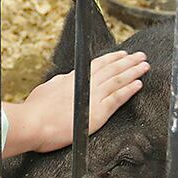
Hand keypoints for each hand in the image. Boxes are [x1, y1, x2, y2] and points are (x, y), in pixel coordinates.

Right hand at [2, 51, 150, 156]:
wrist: (32, 123)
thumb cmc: (35, 111)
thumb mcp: (47, 89)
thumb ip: (60, 84)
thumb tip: (65, 79)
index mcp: (73, 78)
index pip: (97, 65)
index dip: (112, 58)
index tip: (123, 54)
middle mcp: (85, 84)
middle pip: (111, 69)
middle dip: (127, 61)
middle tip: (140, 55)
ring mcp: (92, 97)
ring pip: (117, 80)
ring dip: (132, 72)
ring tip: (145, 66)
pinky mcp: (97, 113)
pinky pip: (117, 99)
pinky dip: (128, 90)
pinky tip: (138, 84)